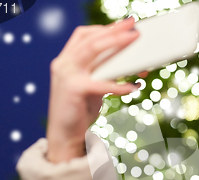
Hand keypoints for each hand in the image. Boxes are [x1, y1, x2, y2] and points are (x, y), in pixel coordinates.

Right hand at [46, 19, 143, 162]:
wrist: (64, 134)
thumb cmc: (80, 110)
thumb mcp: (92, 86)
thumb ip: (103, 73)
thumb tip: (131, 65)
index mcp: (66, 61)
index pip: (83, 35)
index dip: (104, 28)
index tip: (123, 25)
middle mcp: (64, 64)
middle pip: (91, 39)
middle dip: (114, 30)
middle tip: (133, 27)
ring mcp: (67, 75)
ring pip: (94, 51)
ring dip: (116, 44)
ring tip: (134, 41)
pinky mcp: (74, 89)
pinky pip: (102, 83)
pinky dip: (120, 85)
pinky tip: (133, 87)